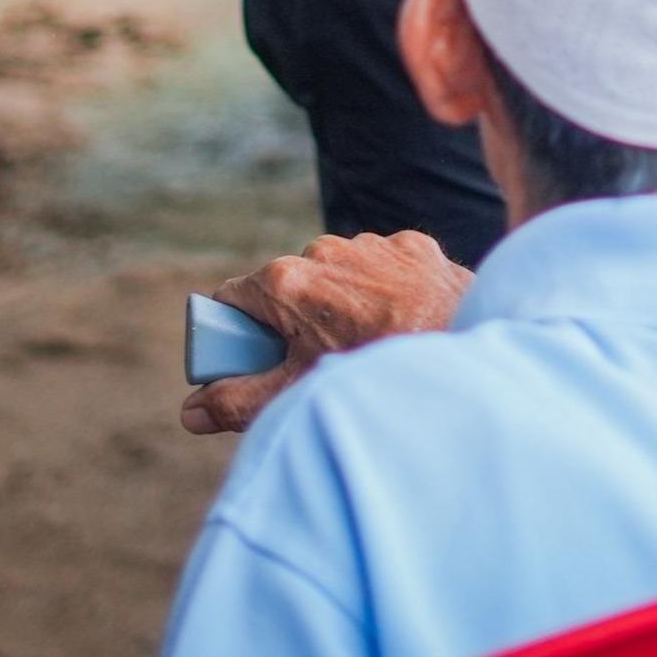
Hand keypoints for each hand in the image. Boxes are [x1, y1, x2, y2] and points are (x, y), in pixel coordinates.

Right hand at [179, 229, 471, 435]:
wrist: (465, 360)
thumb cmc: (374, 375)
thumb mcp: (296, 395)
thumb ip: (236, 401)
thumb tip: (191, 412)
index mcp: (285, 280)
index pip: (233, 299)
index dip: (237, 333)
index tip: (254, 359)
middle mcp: (325, 250)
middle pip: (286, 288)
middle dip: (291, 324)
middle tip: (314, 362)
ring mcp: (373, 245)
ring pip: (337, 277)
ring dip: (339, 306)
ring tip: (364, 347)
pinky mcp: (415, 247)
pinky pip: (384, 269)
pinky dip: (384, 294)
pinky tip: (400, 325)